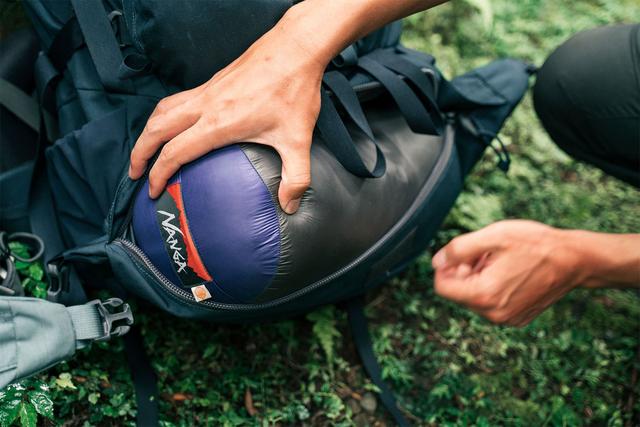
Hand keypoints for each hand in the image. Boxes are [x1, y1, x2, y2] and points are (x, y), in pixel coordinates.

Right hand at [128, 16, 324, 213]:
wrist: (295, 48)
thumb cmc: (294, 91)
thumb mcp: (298, 140)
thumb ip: (296, 178)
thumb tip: (290, 207)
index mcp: (218, 123)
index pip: (174, 152)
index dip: (158, 174)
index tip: (152, 190)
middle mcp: (205, 105)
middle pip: (156, 129)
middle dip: (140, 153)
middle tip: (134, 173)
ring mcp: (207, 90)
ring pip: (163, 110)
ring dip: (148, 131)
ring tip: (145, 149)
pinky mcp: (214, 81)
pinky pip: (178, 99)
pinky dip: (165, 114)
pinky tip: (176, 123)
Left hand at [432, 220, 586, 325]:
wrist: (574, 260)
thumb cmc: (535, 244)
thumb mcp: (492, 237)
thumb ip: (458, 250)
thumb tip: (436, 262)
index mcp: (484, 295)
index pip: (442, 287)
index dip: (446, 267)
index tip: (463, 254)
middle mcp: (494, 314)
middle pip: (458, 293)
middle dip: (464, 271)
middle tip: (486, 254)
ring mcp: (507, 319)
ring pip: (474, 298)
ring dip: (479, 278)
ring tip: (500, 261)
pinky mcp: (517, 318)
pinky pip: (491, 304)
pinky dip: (493, 287)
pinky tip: (511, 272)